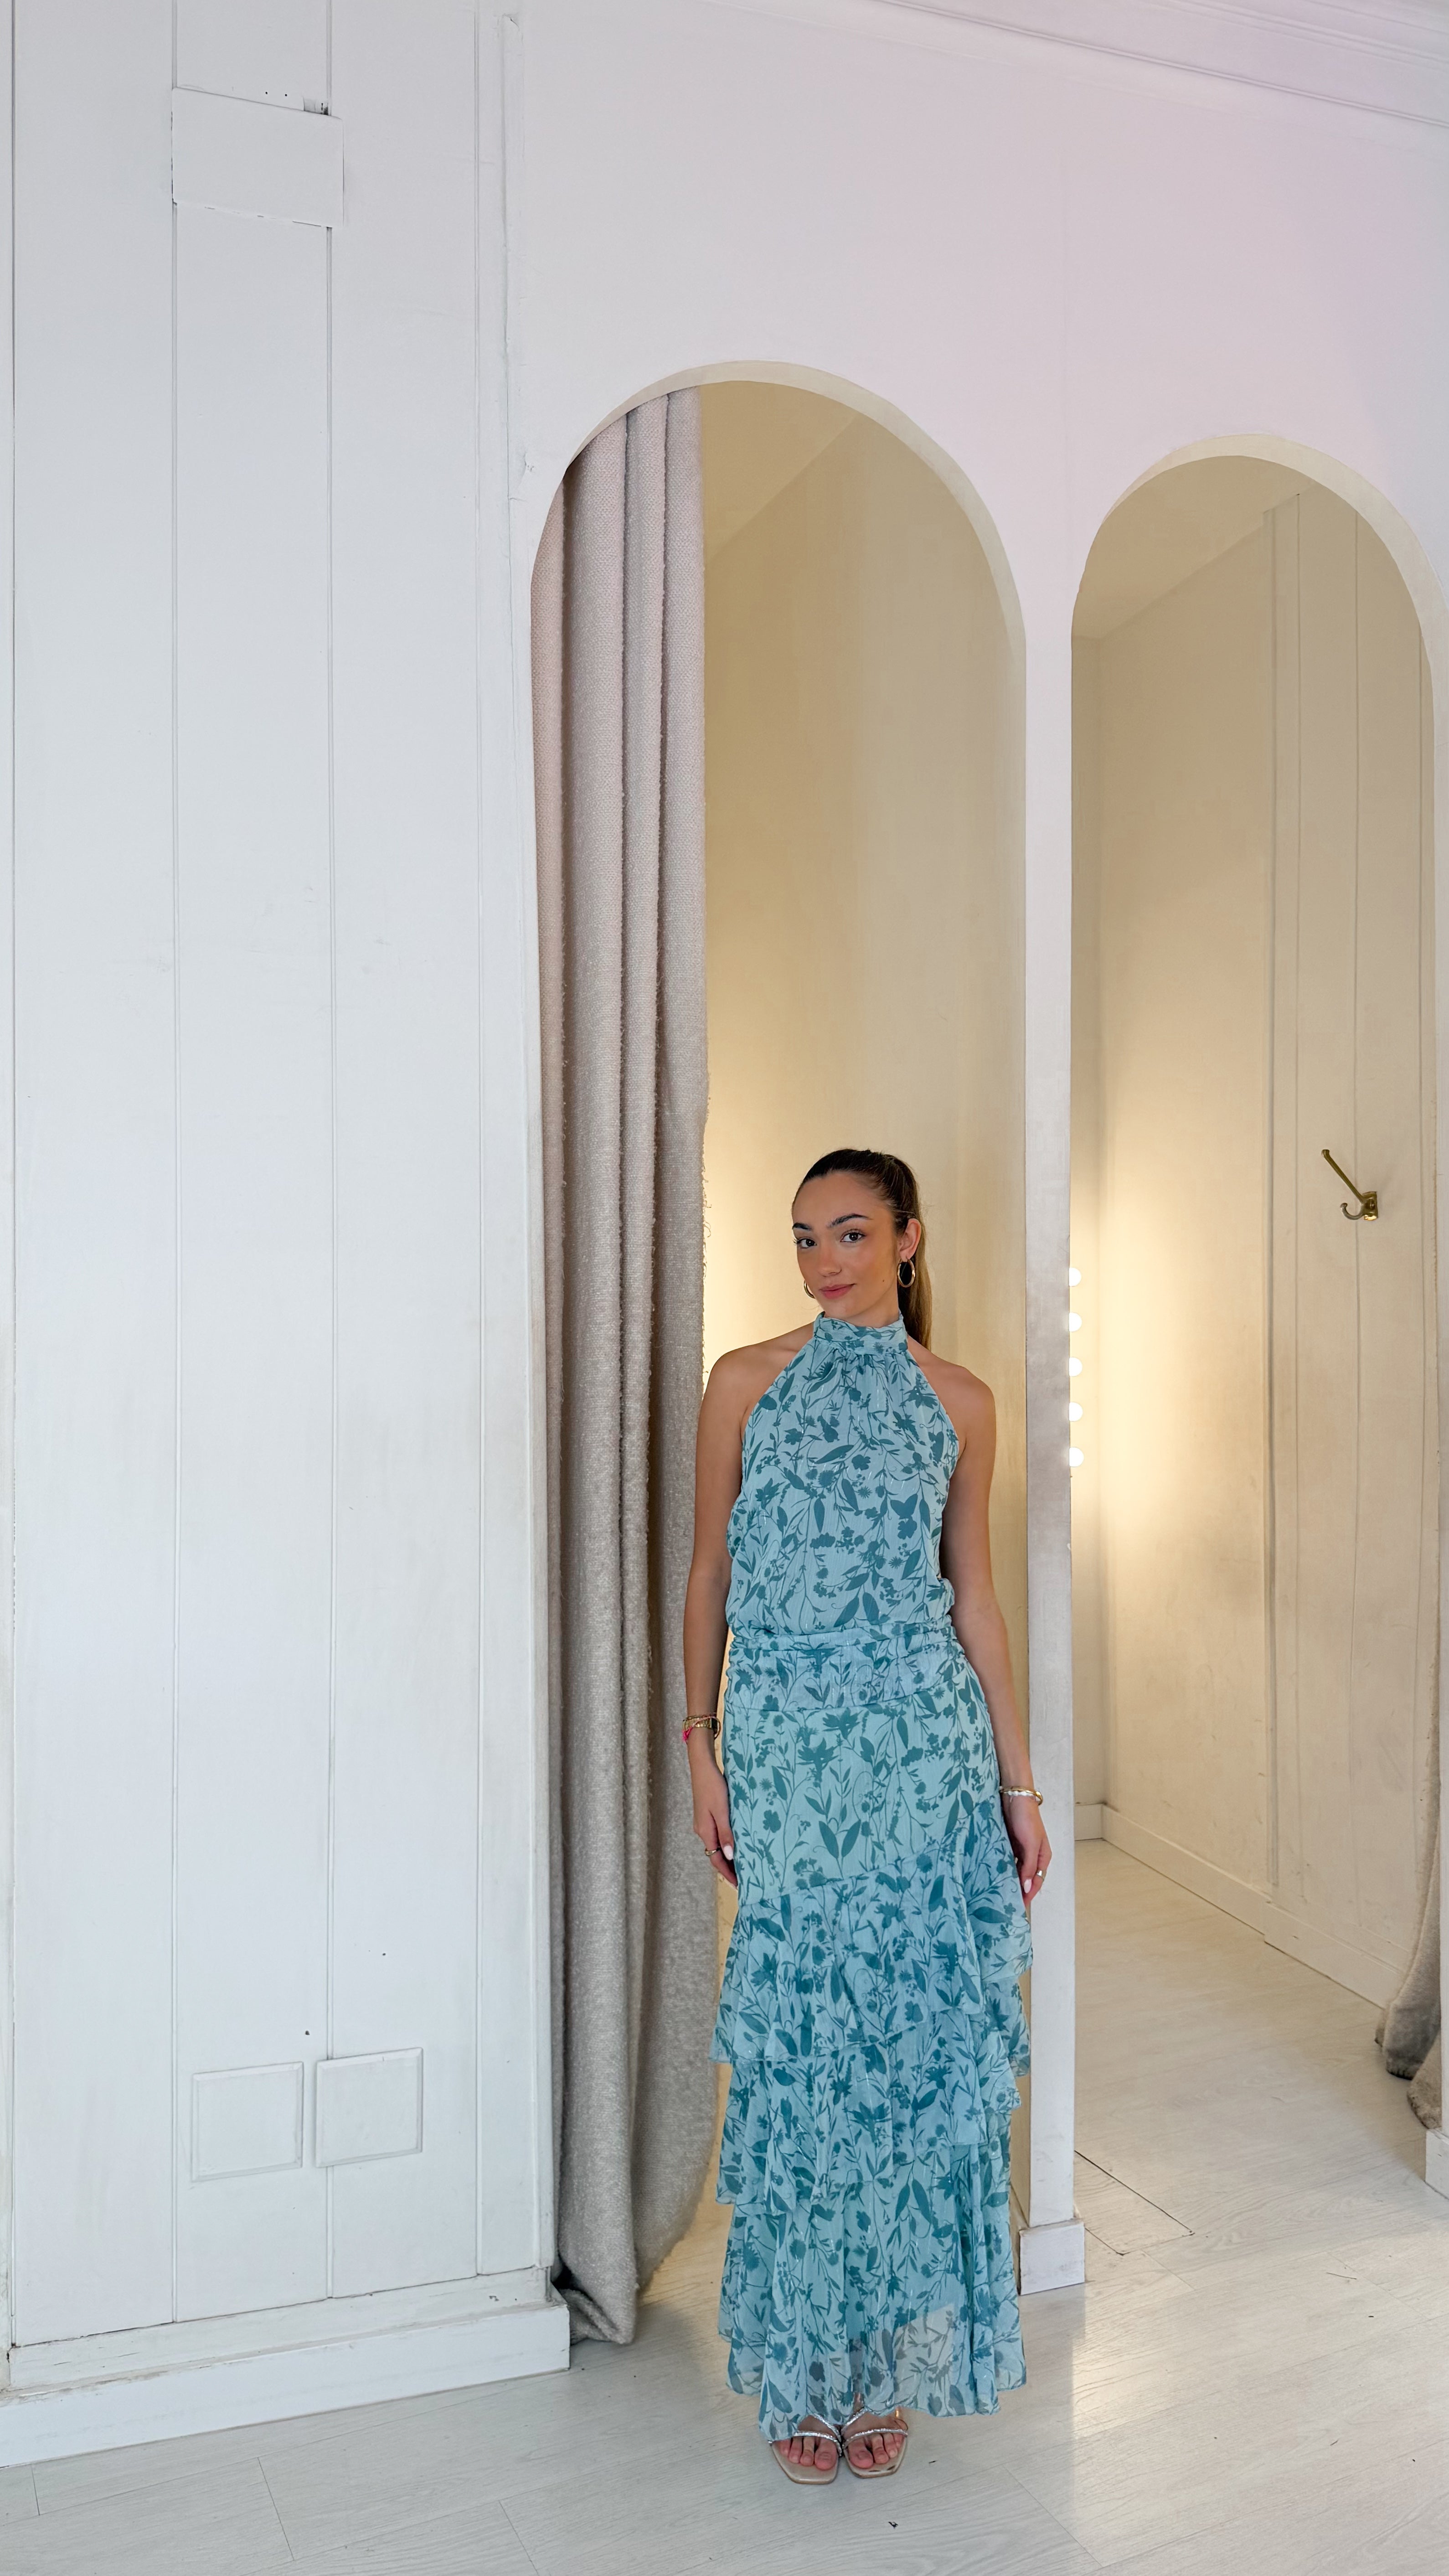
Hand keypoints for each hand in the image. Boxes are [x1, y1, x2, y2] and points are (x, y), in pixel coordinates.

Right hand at [689, 1748, 736, 1888]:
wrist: (702, 1766)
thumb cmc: (713, 1786)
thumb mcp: (722, 1810)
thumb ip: (726, 1833)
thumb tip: (728, 1856)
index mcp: (705, 1831)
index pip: (716, 1860)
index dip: (728, 1874)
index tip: (740, 1885)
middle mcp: (702, 1830)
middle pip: (715, 1854)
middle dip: (728, 1868)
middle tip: (745, 1878)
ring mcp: (703, 1822)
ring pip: (716, 1845)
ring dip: (727, 1856)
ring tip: (743, 1864)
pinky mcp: (707, 1815)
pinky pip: (717, 1835)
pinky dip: (726, 1843)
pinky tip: (735, 1842)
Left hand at [1001, 1792, 1050, 1906]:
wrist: (1014, 1795)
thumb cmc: (1026, 1818)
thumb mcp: (1030, 1843)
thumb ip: (1029, 1866)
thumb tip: (1028, 1888)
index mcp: (1042, 1857)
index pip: (1036, 1882)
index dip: (1028, 1896)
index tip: (1018, 1909)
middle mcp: (1032, 1855)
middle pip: (1026, 1878)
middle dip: (1018, 1890)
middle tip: (1005, 1904)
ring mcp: (1020, 1849)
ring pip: (1015, 1870)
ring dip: (1009, 1880)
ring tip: (998, 1893)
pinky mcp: (1009, 1843)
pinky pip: (1006, 1861)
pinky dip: (1002, 1869)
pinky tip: (994, 1875)